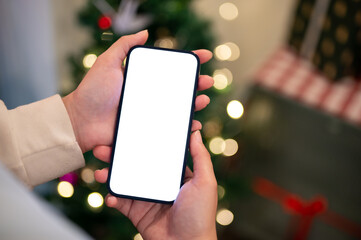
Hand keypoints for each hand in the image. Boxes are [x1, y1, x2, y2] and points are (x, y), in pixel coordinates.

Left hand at [62, 30, 213, 151]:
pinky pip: (169, 126)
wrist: (82, 121)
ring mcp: (149, 111)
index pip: (170, 67)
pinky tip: (192, 123)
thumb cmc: (93, 91)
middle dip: (196, 83)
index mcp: (143, 78)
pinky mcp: (147, 127)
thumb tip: (145, 33)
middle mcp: (149, 94)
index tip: (204, 55)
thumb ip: (124, 46)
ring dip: (194, 103)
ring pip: (178, 106)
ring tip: (203, 99)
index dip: (188, 61)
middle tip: (208, 81)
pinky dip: (183, 125)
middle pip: (179, 87)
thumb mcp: (107, 62)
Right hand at [94, 130, 217, 239]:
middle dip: (120, 156)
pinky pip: (120, 202)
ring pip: (125, 182)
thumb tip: (196, 133)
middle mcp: (159, 184)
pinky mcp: (137, 213)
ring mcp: (147, 198)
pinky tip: (109, 195)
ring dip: (110, 175)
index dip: (144, 144)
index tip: (130, 132)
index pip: (157, 154)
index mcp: (174, 175)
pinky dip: (112, 197)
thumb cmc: (200, 214)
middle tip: (104, 148)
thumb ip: (200, 157)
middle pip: (136, 165)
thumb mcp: (205, 182)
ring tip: (100, 171)